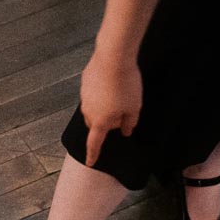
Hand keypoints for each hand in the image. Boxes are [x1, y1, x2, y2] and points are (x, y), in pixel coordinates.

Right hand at [78, 45, 141, 166]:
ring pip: (93, 109)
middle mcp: (88, 111)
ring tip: (118, 95)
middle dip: (105, 124)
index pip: (95, 143)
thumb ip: (130, 122)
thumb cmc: (125, 84)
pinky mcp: (85, 82)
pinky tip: (112, 83)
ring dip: (103, 108)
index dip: (93, 154)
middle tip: (121, 115)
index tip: (89, 162)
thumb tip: (126, 130)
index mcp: (100, 122)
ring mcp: (84, 96)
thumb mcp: (134, 107)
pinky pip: (92, 93)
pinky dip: (101, 93)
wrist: (113, 57)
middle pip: (94, 124)